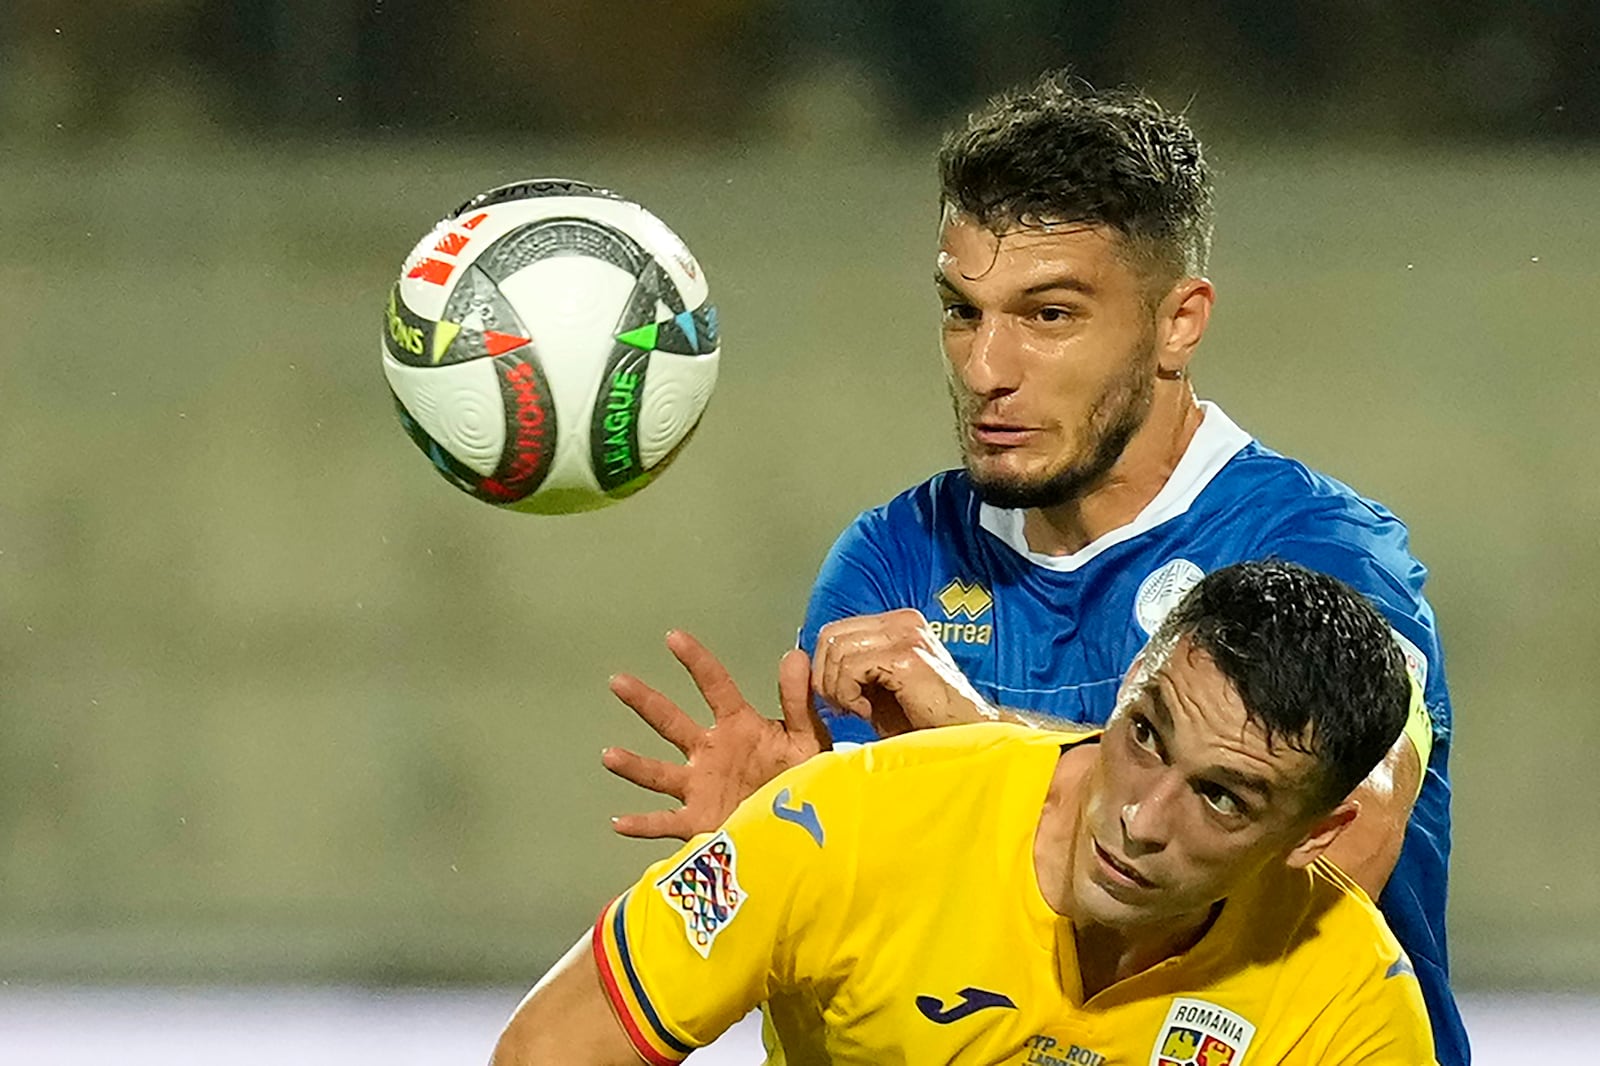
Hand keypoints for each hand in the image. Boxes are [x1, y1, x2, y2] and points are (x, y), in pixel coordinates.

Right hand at [601, 630, 828, 840]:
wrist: (806, 828)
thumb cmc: (804, 778)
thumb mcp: (805, 738)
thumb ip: (797, 700)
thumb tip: (795, 655)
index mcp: (738, 727)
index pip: (714, 687)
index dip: (696, 661)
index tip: (673, 637)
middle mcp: (711, 753)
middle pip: (672, 722)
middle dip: (646, 702)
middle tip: (619, 681)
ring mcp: (701, 787)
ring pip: (660, 773)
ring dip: (635, 766)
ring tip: (609, 756)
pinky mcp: (699, 823)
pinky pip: (665, 822)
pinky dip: (643, 825)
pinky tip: (618, 823)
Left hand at [812, 609, 995, 734]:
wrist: (965, 736)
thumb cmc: (927, 720)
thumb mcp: (882, 685)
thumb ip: (855, 667)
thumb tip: (813, 665)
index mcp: (898, 623)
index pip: (836, 631)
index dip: (825, 666)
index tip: (838, 698)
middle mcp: (903, 621)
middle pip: (831, 637)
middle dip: (826, 677)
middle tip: (843, 705)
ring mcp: (906, 636)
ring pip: (836, 651)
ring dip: (837, 688)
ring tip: (859, 709)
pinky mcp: (906, 657)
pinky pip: (850, 668)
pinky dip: (848, 695)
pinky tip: (868, 712)